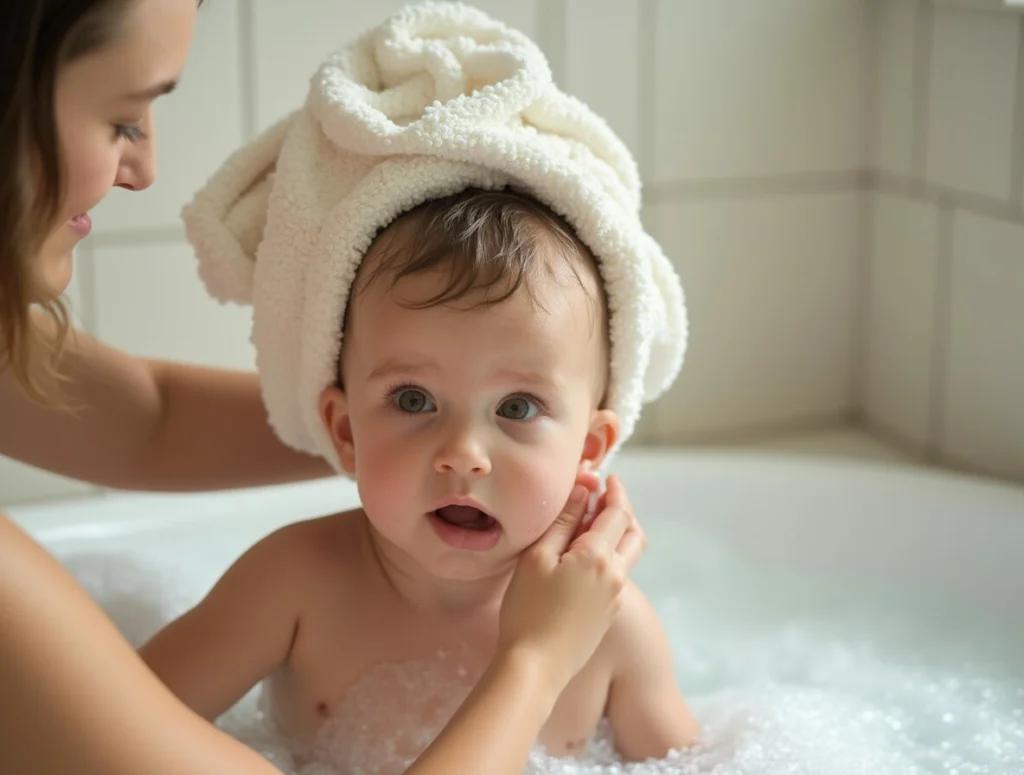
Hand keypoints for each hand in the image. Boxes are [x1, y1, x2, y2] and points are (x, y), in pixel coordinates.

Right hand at [497, 473, 645, 691]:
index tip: (605, 476)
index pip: (616, 512)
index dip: (612, 491)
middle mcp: (615, 575)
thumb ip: (563, 522)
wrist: (537, 666)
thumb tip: (584, 491)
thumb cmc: (528, 609)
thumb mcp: (538, 557)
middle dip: (624, 510)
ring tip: (596, 523)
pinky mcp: (607, 614)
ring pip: (628, 556)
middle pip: (634, 533)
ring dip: (620, 533)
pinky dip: (610, 556)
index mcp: (599, 557)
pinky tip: (585, 558)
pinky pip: (617, 575)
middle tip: (607, 496)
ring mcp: (614, 597)